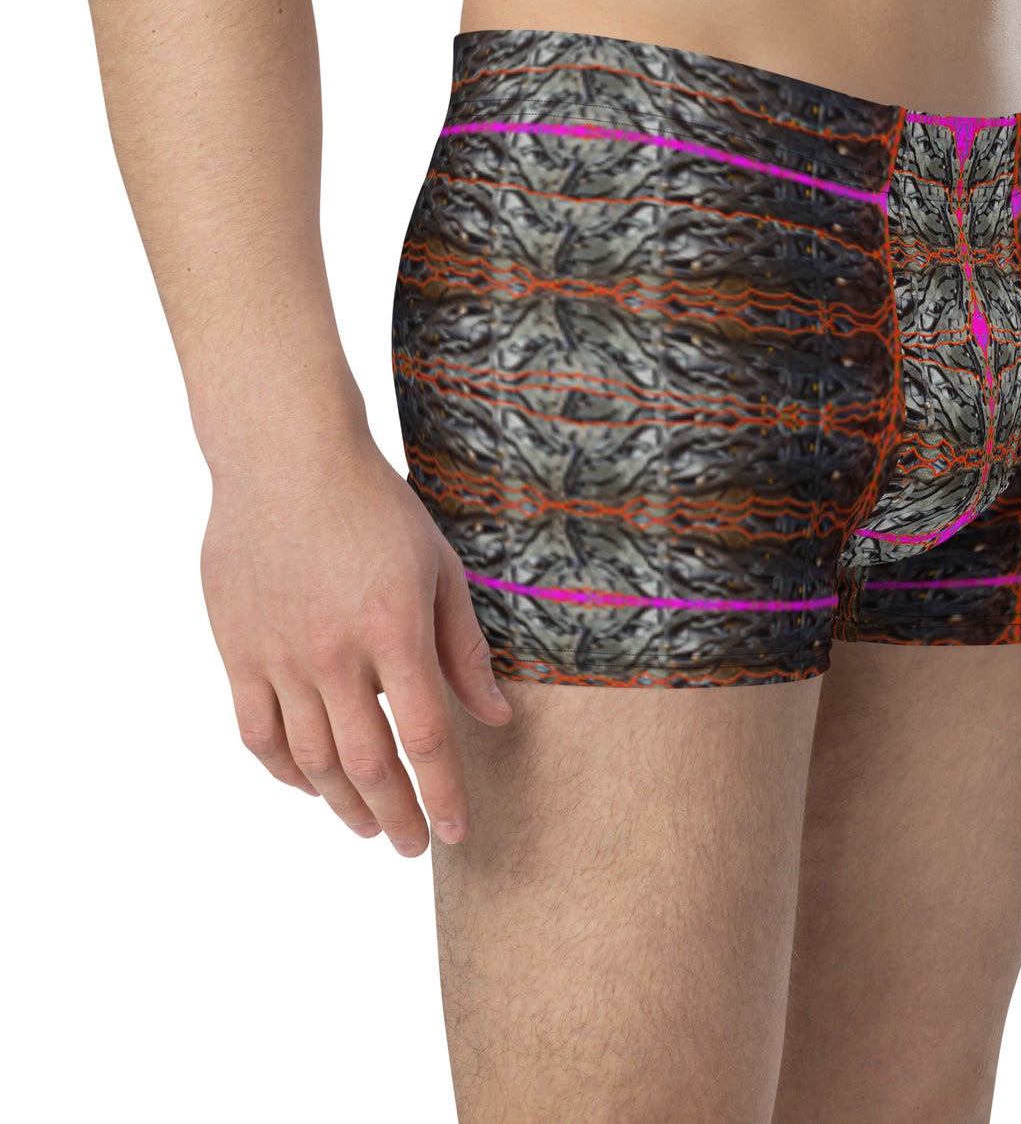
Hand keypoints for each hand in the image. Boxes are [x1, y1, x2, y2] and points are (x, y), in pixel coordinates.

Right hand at [199, 435, 511, 854]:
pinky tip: (308, 784)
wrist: (287, 460)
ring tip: (367, 826)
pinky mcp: (237, 649)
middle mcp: (335, 653)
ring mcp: (279, 655)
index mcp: (395, 630)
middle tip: (413, 847)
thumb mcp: (440, 568)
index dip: (443, 795)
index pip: (426, 738)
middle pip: (367, 762)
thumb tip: (496, 718)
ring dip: (341, 803)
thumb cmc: (376, 508)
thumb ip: (464, 649)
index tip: (456, 833)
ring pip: (310, 759)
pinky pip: (257, 732)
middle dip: (395, 816)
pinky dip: (283, 770)